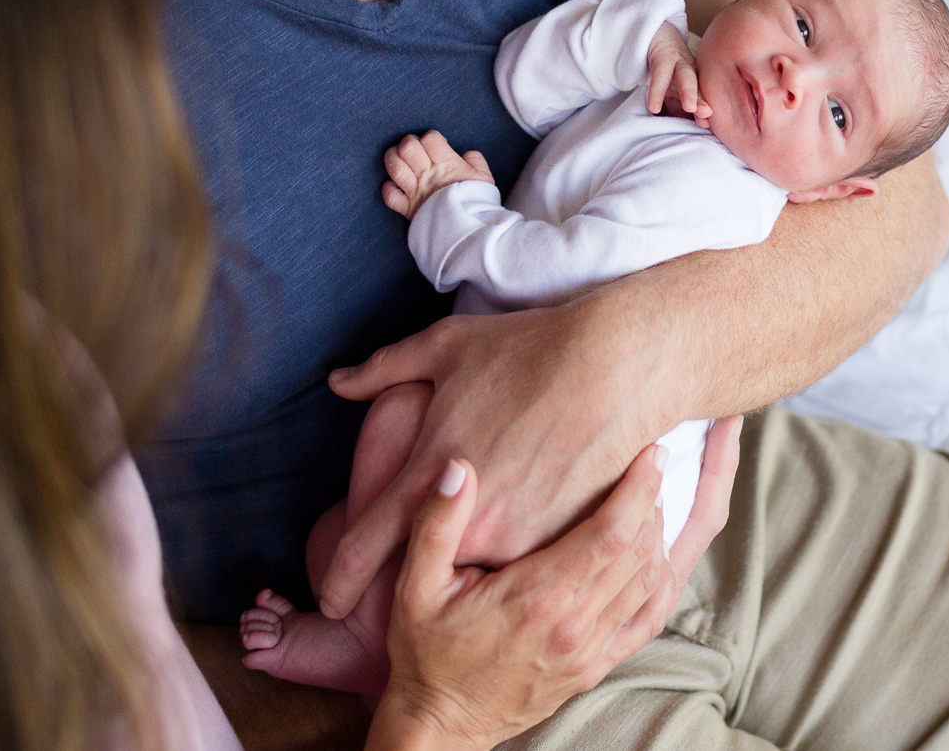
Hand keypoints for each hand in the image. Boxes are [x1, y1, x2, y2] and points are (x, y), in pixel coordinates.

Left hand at [319, 307, 738, 619]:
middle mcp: (465, 519)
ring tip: (507, 517)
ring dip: (484, 552)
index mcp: (424, 475)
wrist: (618, 364)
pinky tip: (545, 509)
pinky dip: (529, 546)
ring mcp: (516, 537)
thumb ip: (382, 369)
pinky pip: (532, 558)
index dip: (339, 580)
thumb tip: (339, 381)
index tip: (331, 600)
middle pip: (432, 559)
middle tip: (443, 543)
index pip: (362, 548)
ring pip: (485, 562)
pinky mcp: (562, 542)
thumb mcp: (444, 348)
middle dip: (431, 558)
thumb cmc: (528, 349)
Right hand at [366, 445, 672, 749]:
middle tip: (653, 462)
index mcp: (538, 598)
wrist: (441, 724)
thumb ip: (438, 525)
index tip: (649, 454)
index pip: (611, 533)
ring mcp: (590, 650)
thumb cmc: (426, 652)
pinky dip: (662, 582)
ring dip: (659, 535)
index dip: (638, 489)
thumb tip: (458, 468)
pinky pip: (648, 619)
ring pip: (650, 581)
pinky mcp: (596, 667)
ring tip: (651, 499)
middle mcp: (574, 625)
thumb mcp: (416, 587)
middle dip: (653, 499)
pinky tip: (659, 554)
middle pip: (639, 550)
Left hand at [382, 131, 492, 220]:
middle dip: (409, 143)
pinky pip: (389, 195)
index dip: (432, 138)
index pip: (430, 139)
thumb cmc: (478, 203)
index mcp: (447, 165)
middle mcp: (428, 176)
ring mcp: (415, 192)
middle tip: (414, 149)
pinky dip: (389, 188)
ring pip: (394, 167)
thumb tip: (467, 155)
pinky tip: (396, 185)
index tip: (437, 145)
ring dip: (393, 158)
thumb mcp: (484, 179)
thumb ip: (476, 161)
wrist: (470, 231)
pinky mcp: (408, 209)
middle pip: (408, 148)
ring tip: (399, 158)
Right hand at [646, 22, 709, 126]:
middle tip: (708, 114)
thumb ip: (683, 106)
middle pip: (701, 86)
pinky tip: (654, 107)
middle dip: (704, 100)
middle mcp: (692, 71)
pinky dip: (657, 91)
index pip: (704, 96)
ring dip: (690, 91)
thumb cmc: (669, 70)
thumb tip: (698, 126)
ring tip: (690, 107)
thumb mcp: (675, 89)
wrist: (657, 35)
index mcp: (697, 80)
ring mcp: (679, 62)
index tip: (708, 126)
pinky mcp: (662, 57)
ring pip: (686, 76)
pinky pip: (660, 74)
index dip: (706, 109)